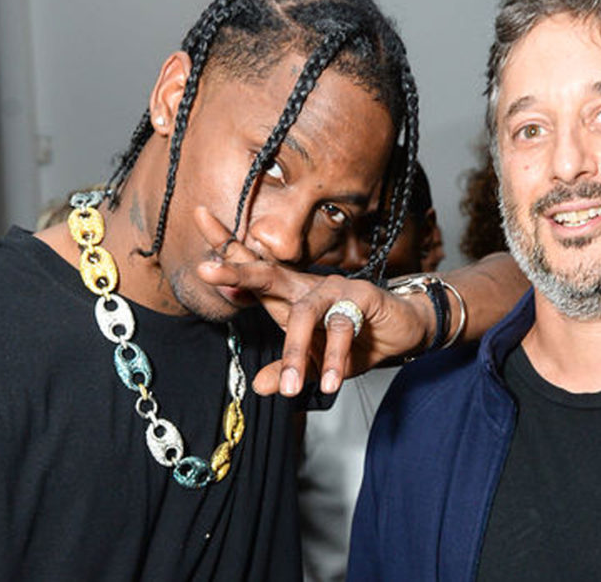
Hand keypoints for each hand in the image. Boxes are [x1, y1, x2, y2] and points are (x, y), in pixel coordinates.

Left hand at [193, 207, 433, 396]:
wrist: (403, 333)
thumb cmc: (354, 340)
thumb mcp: (314, 360)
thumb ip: (286, 369)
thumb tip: (258, 386)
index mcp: (289, 295)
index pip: (254, 267)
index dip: (225, 245)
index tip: (198, 214)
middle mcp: (306, 286)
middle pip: (267, 272)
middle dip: (236, 270)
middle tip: (207, 270)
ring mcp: (334, 288)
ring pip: (304, 315)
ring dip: (295, 353)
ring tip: (289, 386)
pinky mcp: (361, 297)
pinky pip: (341, 328)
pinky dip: (334, 357)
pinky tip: (329, 380)